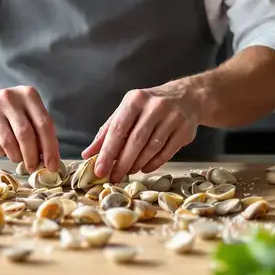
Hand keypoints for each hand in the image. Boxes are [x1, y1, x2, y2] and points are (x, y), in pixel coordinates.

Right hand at [0, 86, 60, 170]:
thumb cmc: (9, 111)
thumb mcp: (27, 111)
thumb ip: (39, 130)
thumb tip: (49, 159)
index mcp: (27, 95)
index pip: (44, 124)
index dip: (50, 148)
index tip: (52, 166)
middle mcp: (8, 99)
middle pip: (25, 135)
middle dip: (31, 157)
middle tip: (33, 168)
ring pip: (6, 145)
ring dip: (13, 156)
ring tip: (13, 153)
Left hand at [82, 86, 199, 180]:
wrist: (187, 97)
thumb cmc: (149, 106)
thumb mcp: (127, 111)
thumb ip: (107, 132)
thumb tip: (87, 154)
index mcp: (135, 100)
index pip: (118, 129)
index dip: (107, 152)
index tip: (99, 170)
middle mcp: (155, 107)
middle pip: (135, 141)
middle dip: (122, 163)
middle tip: (113, 178)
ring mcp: (172, 118)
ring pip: (151, 149)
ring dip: (137, 165)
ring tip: (128, 172)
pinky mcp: (185, 130)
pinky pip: (166, 153)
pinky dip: (153, 164)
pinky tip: (144, 168)